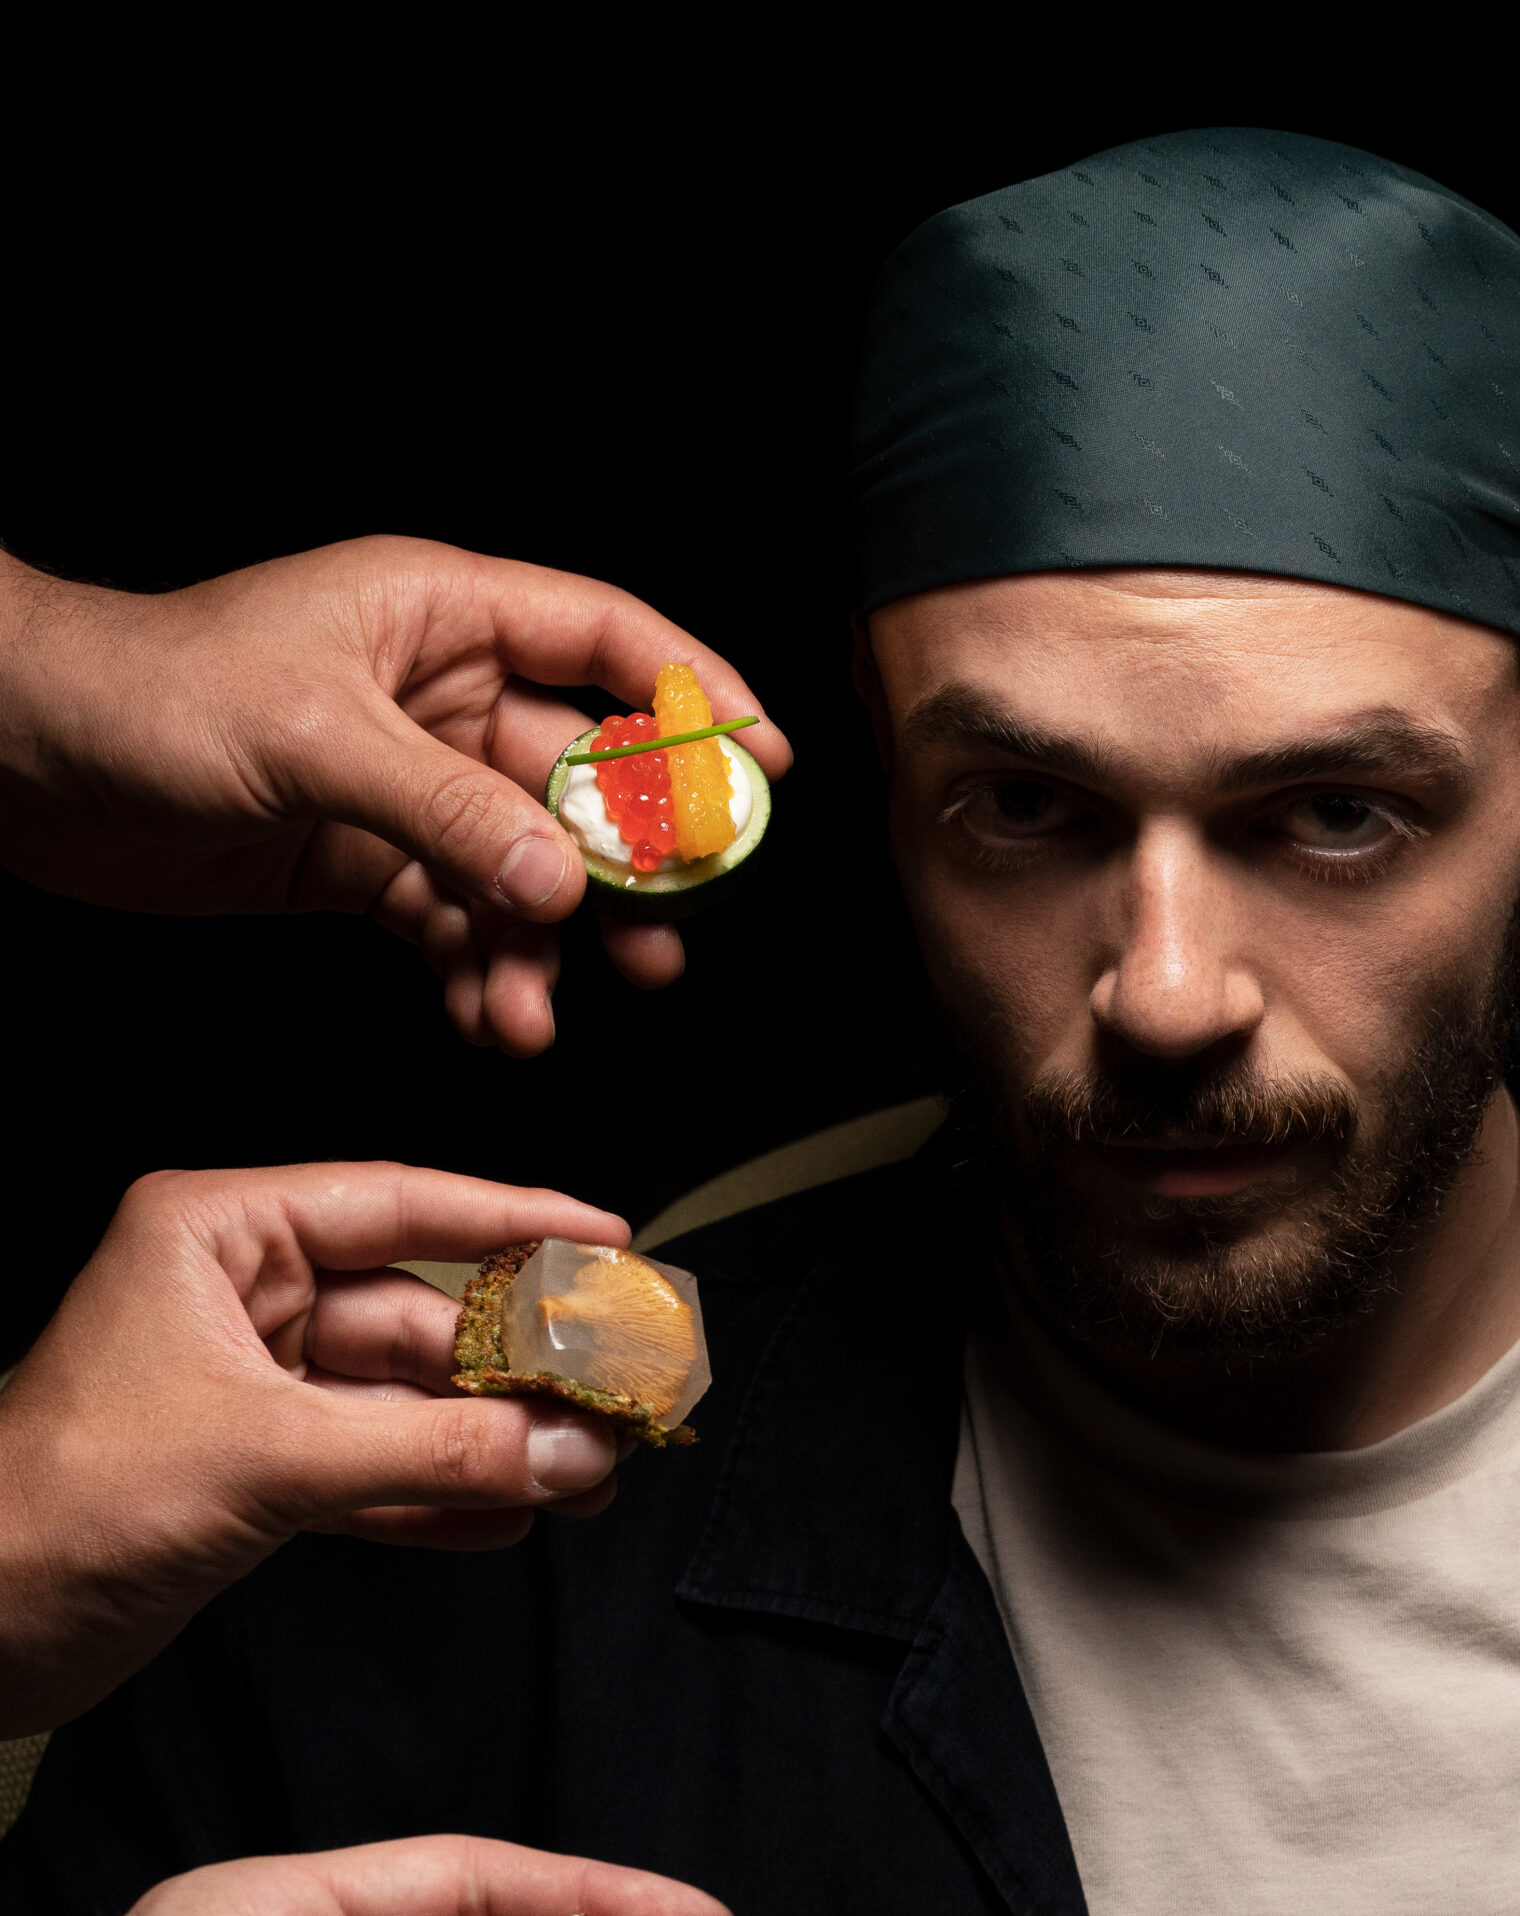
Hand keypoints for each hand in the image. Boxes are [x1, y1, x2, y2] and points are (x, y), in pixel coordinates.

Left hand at [0, 537, 791, 1053]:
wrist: (17, 757)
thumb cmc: (142, 689)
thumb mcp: (312, 736)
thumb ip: (447, 808)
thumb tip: (561, 876)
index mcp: (440, 614)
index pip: (607, 639)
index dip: (697, 695)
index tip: (761, 769)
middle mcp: (436, 697)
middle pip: (581, 779)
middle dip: (627, 867)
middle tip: (663, 935)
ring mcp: (406, 785)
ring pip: (523, 870)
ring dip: (543, 946)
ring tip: (539, 1007)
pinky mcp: (366, 861)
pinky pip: (456, 920)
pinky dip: (476, 971)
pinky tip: (482, 1013)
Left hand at [0, 1161, 639, 1736]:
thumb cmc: (61, 1506)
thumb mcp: (269, 1459)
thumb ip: (436, 1450)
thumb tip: (573, 1450)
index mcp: (217, 1236)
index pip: (398, 1204)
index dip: (513, 1219)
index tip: (610, 1239)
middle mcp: (238, 1296)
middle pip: (418, 1312)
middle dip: (518, 1368)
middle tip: (614, 1399)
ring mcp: (250, 1385)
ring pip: (407, 1398)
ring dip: (495, 1441)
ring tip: (587, 1477)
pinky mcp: (254, 1469)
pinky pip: (378, 1467)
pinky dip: (443, 1494)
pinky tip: (514, 1518)